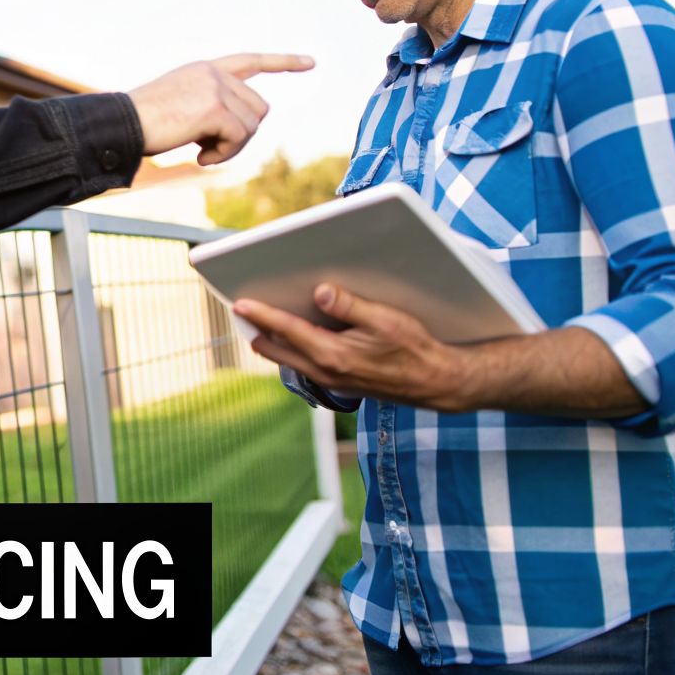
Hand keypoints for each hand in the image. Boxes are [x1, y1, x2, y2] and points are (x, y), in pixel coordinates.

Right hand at [126, 53, 314, 164]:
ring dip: (231, 147)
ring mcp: (216, 88)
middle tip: (211, 148)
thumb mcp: (181, 105)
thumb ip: (211, 107)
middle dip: (242, 134)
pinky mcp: (215, 108)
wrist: (122, 124)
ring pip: (252, 125)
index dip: (283, 63)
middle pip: (259, 108)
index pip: (252, 61)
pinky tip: (200, 158)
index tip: (310, 62)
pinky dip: (224, 155)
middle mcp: (214, 73)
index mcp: (205, 69)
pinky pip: (239, 138)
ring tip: (201, 152)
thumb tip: (241, 129)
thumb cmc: (143, 122)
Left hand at [235, 283, 479, 411]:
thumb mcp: (384, 320)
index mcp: (332, 355)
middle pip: (275, 350)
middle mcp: (325, 372)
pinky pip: (304, 365)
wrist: (436, 383)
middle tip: (242, 309)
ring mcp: (331, 381)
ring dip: (272, 340)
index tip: (239, 302)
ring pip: (288, 360)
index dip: (260, 314)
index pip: (285, 331)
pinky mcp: (339, 383)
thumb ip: (349, 306)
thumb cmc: (415, 349)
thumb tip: (320, 291)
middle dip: (257, 329)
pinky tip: (296, 334)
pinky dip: (292, 349)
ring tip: (261, 319)